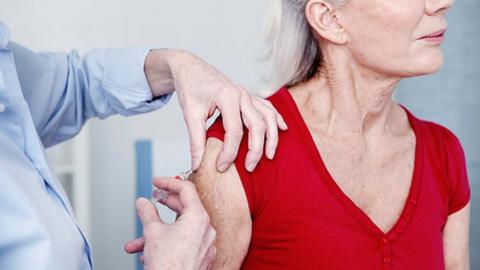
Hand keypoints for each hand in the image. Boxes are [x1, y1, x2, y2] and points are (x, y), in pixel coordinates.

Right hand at [125, 177, 216, 269]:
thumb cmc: (169, 265)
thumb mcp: (152, 232)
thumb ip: (148, 212)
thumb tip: (143, 203)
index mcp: (198, 217)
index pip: (186, 189)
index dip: (168, 182)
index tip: (156, 182)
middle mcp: (206, 229)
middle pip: (185, 207)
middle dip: (164, 205)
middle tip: (153, 200)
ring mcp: (206, 244)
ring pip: (180, 229)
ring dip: (158, 231)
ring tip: (139, 238)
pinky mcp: (202, 256)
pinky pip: (184, 243)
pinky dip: (167, 243)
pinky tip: (148, 251)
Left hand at [144, 49, 287, 171]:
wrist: (190, 68)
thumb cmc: (190, 87)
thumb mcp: (190, 114)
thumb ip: (196, 141)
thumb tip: (197, 165)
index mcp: (227, 97)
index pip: (234, 131)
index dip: (229, 152)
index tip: (221, 167)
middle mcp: (241, 94)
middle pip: (257, 125)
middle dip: (256, 149)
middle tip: (249, 168)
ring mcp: (247, 95)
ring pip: (268, 116)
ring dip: (271, 137)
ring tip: (270, 156)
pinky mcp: (248, 97)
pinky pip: (267, 108)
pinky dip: (276, 119)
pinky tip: (282, 129)